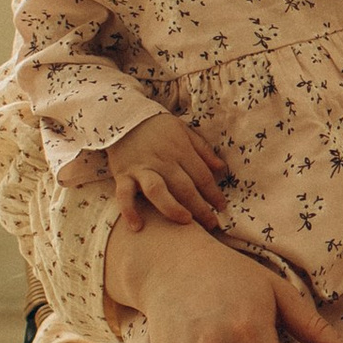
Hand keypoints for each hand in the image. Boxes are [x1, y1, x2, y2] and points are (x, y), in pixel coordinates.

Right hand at [106, 114, 228, 227]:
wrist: (121, 116)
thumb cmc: (157, 126)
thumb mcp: (184, 130)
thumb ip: (203, 150)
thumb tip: (222, 168)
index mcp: (180, 150)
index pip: (202, 175)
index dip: (214, 193)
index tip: (222, 207)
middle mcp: (162, 161)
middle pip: (185, 187)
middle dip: (201, 208)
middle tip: (212, 225)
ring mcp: (142, 169)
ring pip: (158, 191)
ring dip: (172, 208)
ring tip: (186, 222)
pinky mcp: (122, 175)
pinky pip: (124, 195)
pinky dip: (129, 211)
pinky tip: (137, 226)